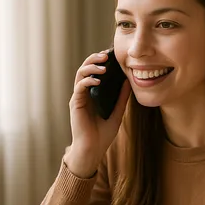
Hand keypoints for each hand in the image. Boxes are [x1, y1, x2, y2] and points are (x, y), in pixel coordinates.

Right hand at [65, 51, 130, 177]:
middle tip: (106, 55)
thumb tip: (129, 82)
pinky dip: (88, 80)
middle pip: (85, 69)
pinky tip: (98, 80)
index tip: (111, 56)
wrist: (93, 150)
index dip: (100, 62)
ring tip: (103, 66)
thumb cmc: (103, 135)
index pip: (94, 72)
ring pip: (80, 74)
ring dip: (91, 67)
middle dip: (94, 59)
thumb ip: (122, 98)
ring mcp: (78, 98)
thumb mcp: (117, 113)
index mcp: (93, 95)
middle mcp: (84, 94)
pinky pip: (80, 87)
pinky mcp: (75, 104)